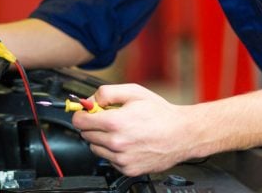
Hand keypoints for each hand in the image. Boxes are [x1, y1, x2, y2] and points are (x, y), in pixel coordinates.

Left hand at [71, 84, 193, 175]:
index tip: (86, 112)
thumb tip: (89, 100)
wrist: (182, 134)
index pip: (79, 121)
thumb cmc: (161, 114)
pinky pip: (109, 159)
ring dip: (102, 139)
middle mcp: (116, 143)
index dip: (82, 114)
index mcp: (115, 122)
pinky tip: (127, 142)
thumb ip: (106, 93)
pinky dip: (113, 151)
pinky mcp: (128, 169)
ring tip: (120, 131)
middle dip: (93, 125)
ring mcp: (122, 158)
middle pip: (85, 135)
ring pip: (95, 148)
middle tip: (108, 119)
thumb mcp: (133, 92)